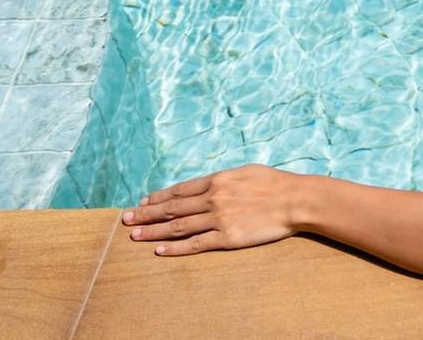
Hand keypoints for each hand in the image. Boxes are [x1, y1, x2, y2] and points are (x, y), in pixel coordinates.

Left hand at [122, 162, 303, 256]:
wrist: (296, 200)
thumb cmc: (276, 183)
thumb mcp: (247, 171)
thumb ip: (225, 178)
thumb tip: (210, 182)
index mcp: (218, 180)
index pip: (180, 190)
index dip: (159, 197)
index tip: (143, 202)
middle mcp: (213, 198)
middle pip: (172, 208)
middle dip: (146, 214)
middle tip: (126, 219)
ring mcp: (218, 219)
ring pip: (178, 226)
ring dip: (153, 231)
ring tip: (135, 235)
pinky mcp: (226, 238)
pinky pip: (194, 244)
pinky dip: (174, 248)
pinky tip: (159, 250)